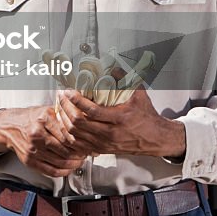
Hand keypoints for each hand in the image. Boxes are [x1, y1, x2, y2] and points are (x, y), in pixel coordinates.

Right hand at [0, 106, 88, 177]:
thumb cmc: (30, 118)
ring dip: (74, 164)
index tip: (89, 144)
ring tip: (80, 160)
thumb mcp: (46, 110)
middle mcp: (37, 134)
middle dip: (80, 154)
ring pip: (61, 162)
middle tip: (87, 153)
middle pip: (66, 150)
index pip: (68, 134)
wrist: (9, 127)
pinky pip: (51, 171)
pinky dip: (64, 172)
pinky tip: (69, 168)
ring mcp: (33, 149)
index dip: (82, 142)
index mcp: (43, 118)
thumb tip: (84, 121)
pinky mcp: (30, 161)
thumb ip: (63, 116)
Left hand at [54, 87, 186, 158]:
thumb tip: (110, 66)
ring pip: (75, 134)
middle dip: (65, 107)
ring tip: (60, 107)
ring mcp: (105, 143)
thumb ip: (124, 78)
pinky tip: (65, 123)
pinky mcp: (102, 149)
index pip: (91, 111)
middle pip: (79, 123)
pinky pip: (79, 144)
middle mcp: (110, 133)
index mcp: (120, 119)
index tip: (68, 91)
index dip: (76, 100)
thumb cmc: (147, 116)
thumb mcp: (139, 93)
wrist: (156, 138)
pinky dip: (69, 134)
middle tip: (61, 96)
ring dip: (64, 120)